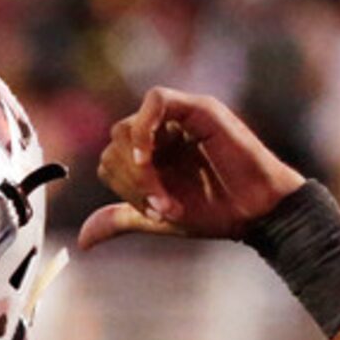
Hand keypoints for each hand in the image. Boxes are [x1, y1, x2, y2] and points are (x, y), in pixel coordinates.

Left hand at [77, 88, 304, 252]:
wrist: (256, 213)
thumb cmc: (216, 212)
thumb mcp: (158, 218)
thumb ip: (121, 219)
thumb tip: (82, 240)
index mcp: (151, 153)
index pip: (111, 159)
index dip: (122, 187)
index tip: (151, 211)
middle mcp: (163, 132)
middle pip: (115, 142)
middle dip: (130, 182)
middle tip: (159, 206)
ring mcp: (180, 117)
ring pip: (128, 126)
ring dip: (138, 168)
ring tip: (164, 197)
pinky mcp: (199, 108)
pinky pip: (156, 99)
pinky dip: (144, 128)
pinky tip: (149, 158)